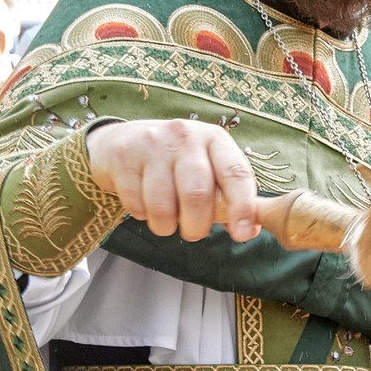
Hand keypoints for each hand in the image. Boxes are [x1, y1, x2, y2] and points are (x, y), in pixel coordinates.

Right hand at [86, 120, 260, 243]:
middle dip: (196, 226)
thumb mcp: (205, 167)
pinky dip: (142, 216)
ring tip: (166, 220)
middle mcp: (185, 136)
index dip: (242, 207)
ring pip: (163, 206)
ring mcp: (152, 144)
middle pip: (197, 194)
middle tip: (193, 233)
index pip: (235, 173)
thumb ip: (227, 196)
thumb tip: (250, 229)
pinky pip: (136, 205)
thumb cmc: (173, 161)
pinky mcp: (124, 157)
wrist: (120, 141)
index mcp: (214, 139)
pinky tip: (144, 203)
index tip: (243, 234)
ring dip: (166, 226)